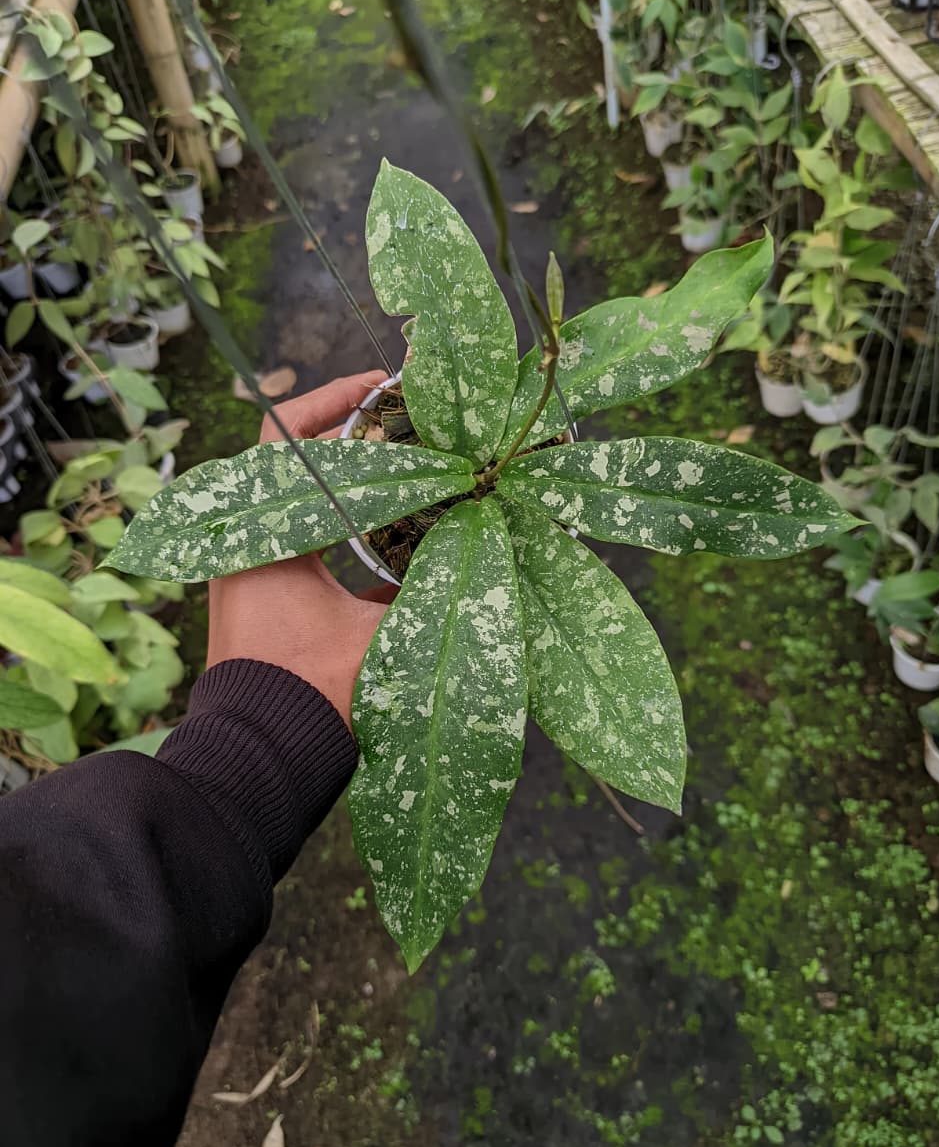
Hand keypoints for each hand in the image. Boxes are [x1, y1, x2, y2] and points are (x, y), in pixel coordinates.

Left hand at [207, 370, 395, 727]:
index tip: (383, 387)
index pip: (287, 436)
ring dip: (348, 483)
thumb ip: (424, 589)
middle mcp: (249, 544)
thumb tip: (481, 552)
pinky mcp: (263, 601)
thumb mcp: (378, 634)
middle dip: (351, 438)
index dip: (334, 400)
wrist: (261, 760)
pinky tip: (394, 529)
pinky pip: (304, 542)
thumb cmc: (311, 692)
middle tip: (405, 423)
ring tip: (406, 467)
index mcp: (266, 534)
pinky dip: (343, 527)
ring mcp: (251, 572)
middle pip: (296, 462)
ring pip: (302, 503)